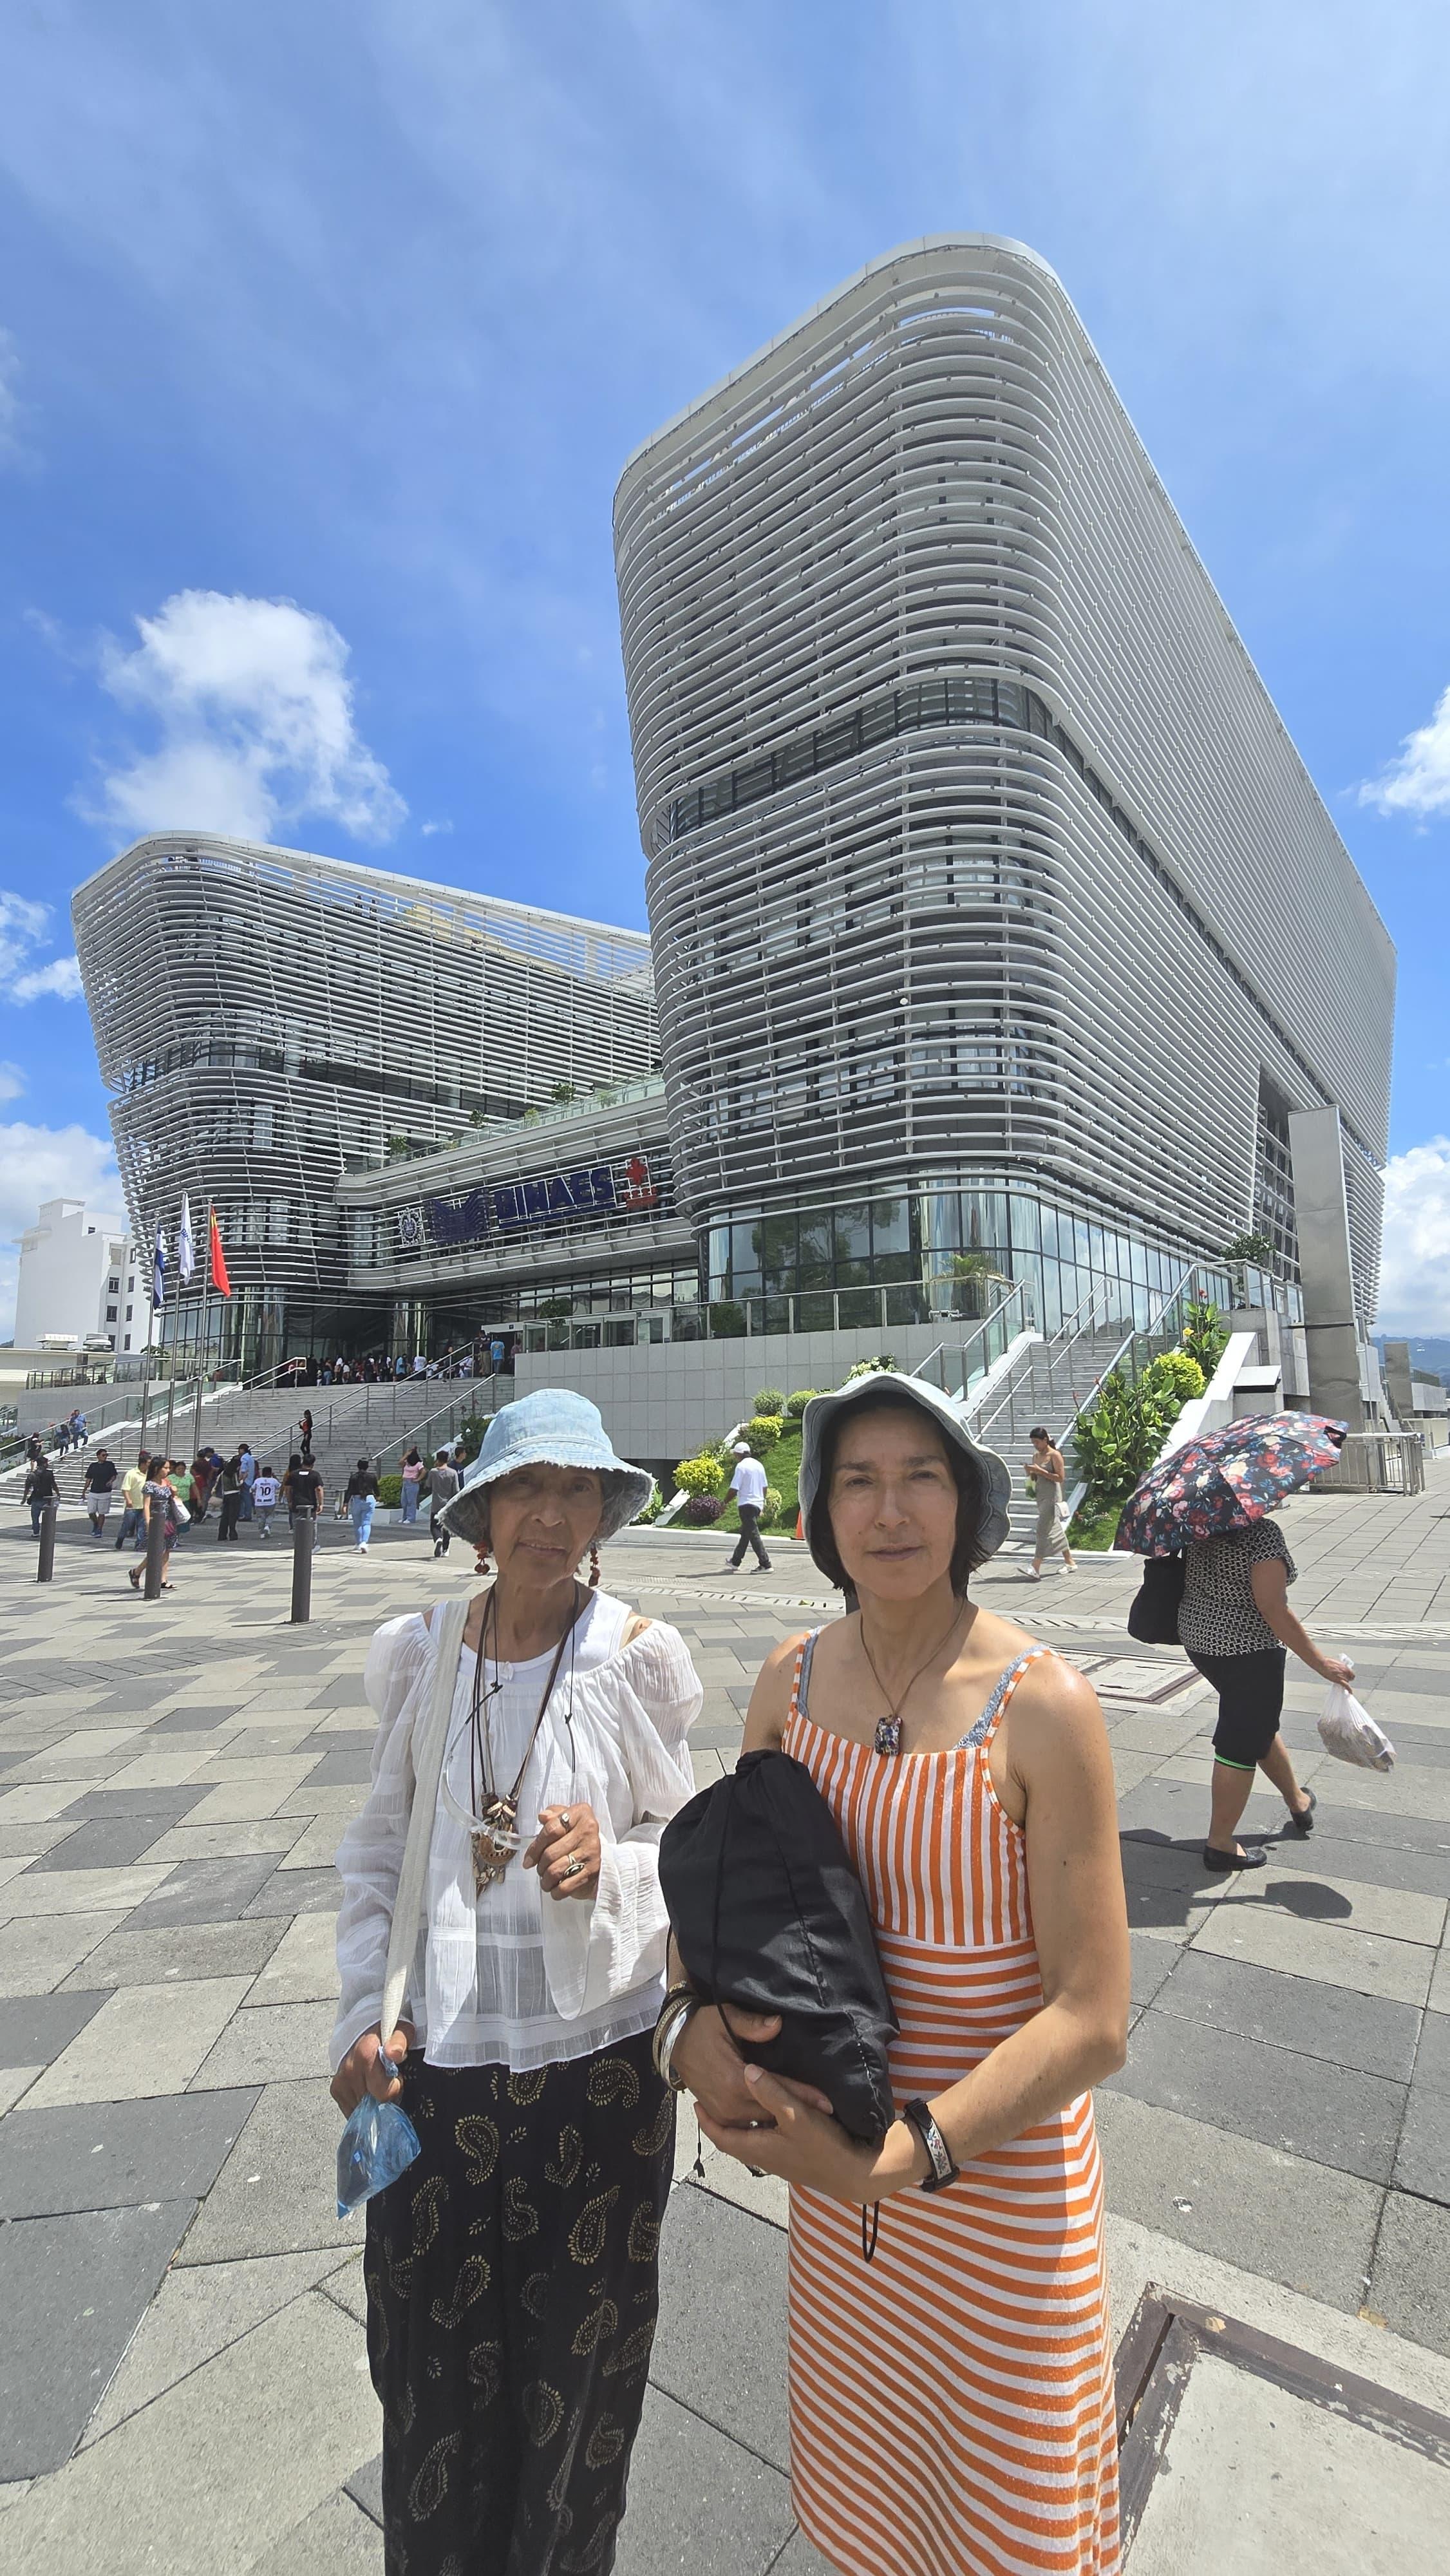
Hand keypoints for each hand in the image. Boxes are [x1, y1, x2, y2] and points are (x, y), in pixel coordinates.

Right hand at [330, 2020, 413, 2116]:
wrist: (365, 2032)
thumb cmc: (386, 2035)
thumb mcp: (401, 2032)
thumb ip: (399, 2041)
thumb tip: (394, 2053)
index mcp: (365, 2054)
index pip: (384, 2093)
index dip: (395, 2089)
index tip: (397, 2078)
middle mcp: (349, 2069)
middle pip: (372, 2104)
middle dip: (383, 2097)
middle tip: (387, 2081)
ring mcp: (341, 2080)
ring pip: (361, 2109)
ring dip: (371, 2101)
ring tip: (377, 2083)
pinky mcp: (335, 2088)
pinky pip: (350, 2108)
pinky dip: (360, 2104)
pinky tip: (367, 2089)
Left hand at [524, 1803, 601, 1900]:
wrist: (602, 1858)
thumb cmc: (578, 1838)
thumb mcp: (568, 1820)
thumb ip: (554, 1815)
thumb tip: (543, 1816)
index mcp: (581, 1814)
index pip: (550, 1829)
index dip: (535, 1846)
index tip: (528, 1859)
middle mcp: (588, 1831)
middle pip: (550, 1853)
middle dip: (540, 1865)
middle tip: (539, 1869)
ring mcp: (591, 1852)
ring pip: (555, 1871)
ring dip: (545, 1880)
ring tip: (546, 1879)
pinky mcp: (592, 1872)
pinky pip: (565, 1886)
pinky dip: (555, 1891)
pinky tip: (555, 1887)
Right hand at [671, 2002, 832, 2129]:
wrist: (674, 2042)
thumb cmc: (702, 2027)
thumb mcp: (725, 2017)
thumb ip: (753, 2024)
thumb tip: (778, 2024)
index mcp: (735, 2081)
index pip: (777, 2090)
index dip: (803, 2095)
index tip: (827, 2103)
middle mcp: (731, 2104)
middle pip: (773, 2110)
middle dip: (798, 2111)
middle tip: (826, 2114)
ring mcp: (724, 2113)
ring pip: (761, 2122)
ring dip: (782, 2120)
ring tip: (811, 2121)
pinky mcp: (720, 2116)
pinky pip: (748, 2127)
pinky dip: (764, 2124)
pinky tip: (782, 2124)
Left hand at [697, 2064, 926, 2202]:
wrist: (852, 2174)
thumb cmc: (822, 2146)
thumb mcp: (796, 2115)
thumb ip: (771, 2092)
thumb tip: (746, 2070)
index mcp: (757, 2147)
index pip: (721, 2135)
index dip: (706, 2120)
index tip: (695, 2103)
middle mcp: (764, 2157)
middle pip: (733, 2139)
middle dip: (720, 2121)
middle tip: (712, 2100)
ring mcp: (779, 2160)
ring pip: (750, 2140)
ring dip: (739, 2124)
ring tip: (736, 2102)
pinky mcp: (793, 2158)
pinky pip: (766, 2140)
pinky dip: (758, 2127)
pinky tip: (768, 2116)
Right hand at [1318, 1655, 1355, 1688]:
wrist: (1322, 1664)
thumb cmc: (1326, 1662)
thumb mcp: (1336, 1663)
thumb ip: (1340, 1667)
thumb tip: (1339, 1670)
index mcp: (1345, 1666)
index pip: (1352, 1673)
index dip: (1350, 1676)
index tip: (1348, 1677)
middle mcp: (1345, 1671)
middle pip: (1349, 1678)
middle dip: (1346, 1679)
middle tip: (1342, 1679)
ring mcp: (1343, 1676)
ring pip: (1347, 1682)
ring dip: (1344, 1682)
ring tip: (1339, 1681)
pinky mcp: (1339, 1680)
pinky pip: (1346, 1686)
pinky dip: (1349, 1689)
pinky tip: (1350, 1692)